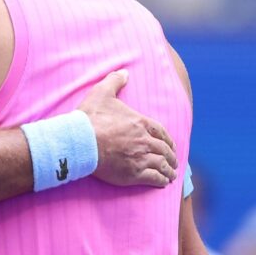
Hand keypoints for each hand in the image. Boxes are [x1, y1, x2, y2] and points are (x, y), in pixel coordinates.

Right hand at [78, 70, 177, 187]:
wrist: (81, 141)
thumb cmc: (90, 118)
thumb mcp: (102, 93)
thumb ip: (115, 81)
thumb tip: (125, 72)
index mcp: (140, 122)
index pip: (161, 132)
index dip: (168, 139)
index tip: (171, 145)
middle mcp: (144, 141)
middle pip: (164, 149)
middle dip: (171, 156)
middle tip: (174, 162)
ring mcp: (140, 158)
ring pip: (161, 164)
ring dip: (169, 170)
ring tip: (171, 175)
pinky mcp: (133, 174)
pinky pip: (153, 178)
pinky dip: (161, 180)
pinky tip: (163, 182)